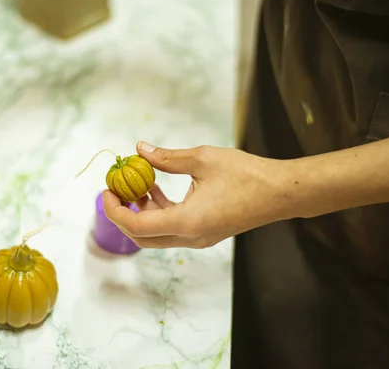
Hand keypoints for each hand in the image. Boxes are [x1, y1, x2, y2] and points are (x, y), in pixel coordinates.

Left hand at [102, 141, 295, 248]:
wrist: (281, 192)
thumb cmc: (246, 174)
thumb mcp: (202, 159)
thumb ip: (167, 157)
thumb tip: (140, 149)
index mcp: (187, 221)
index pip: (137, 225)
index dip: (116, 211)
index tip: (107, 191)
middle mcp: (190, 237)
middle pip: (143, 236)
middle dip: (124, 215)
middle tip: (115, 191)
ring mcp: (199, 238)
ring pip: (157, 234)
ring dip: (142, 212)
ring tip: (135, 184)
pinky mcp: (206, 233)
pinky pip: (173, 228)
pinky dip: (160, 212)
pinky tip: (156, 188)